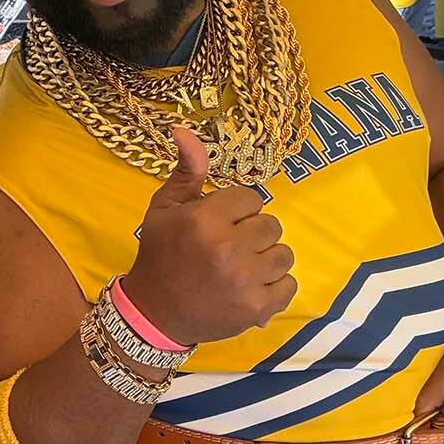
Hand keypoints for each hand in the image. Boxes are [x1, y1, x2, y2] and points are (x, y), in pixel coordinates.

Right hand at [123, 128, 297, 346]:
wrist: (154, 313)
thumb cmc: (160, 255)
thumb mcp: (164, 208)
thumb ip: (186, 171)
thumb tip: (184, 130)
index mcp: (204, 219)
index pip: (252, 199)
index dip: (236, 211)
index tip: (219, 224)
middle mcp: (227, 248)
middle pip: (271, 226)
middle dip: (253, 235)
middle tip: (230, 248)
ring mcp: (245, 280)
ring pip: (284, 255)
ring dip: (266, 260)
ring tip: (241, 269)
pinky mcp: (257, 308)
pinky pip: (289, 285)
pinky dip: (274, 287)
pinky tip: (250, 288)